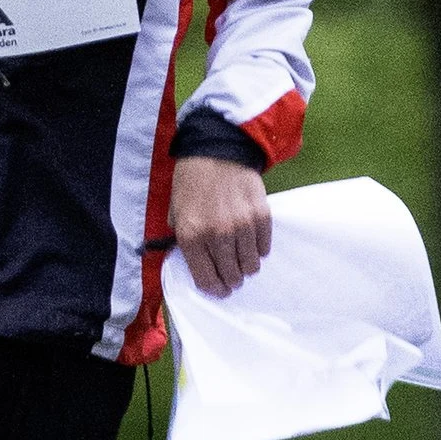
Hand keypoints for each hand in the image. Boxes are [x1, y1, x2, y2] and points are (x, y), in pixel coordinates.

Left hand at [168, 155, 269, 299]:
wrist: (217, 149)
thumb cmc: (192, 181)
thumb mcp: (176, 212)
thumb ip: (184, 240)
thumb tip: (198, 264)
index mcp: (191, 235)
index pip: (206, 279)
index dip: (214, 289)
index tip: (219, 289)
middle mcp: (217, 234)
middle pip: (231, 276)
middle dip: (231, 280)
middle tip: (232, 276)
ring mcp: (242, 226)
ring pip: (250, 266)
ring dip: (246, 267)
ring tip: (242, 259)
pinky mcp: (261, 216)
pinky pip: (264, 247)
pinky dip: (259, 249)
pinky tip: (252, 242)